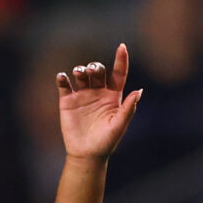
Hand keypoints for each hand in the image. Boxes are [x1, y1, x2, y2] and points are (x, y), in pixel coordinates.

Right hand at [55, 43, 142, 160]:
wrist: (86, 155)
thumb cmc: (106, 142)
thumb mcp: (119, 126)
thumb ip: (128, 109)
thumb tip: (140, 91)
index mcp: (113, 95)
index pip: (118, 73)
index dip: (121, 60)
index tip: (122, 47)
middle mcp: (98, 92)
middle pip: (98, 71)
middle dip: (95, 67)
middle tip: (91, 70)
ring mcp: (82, 95)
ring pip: (81, 75)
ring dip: (80, 70)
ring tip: (79, 73)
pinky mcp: (67, 101)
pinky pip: (64, 85)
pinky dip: (62, 79)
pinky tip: (62, 77)